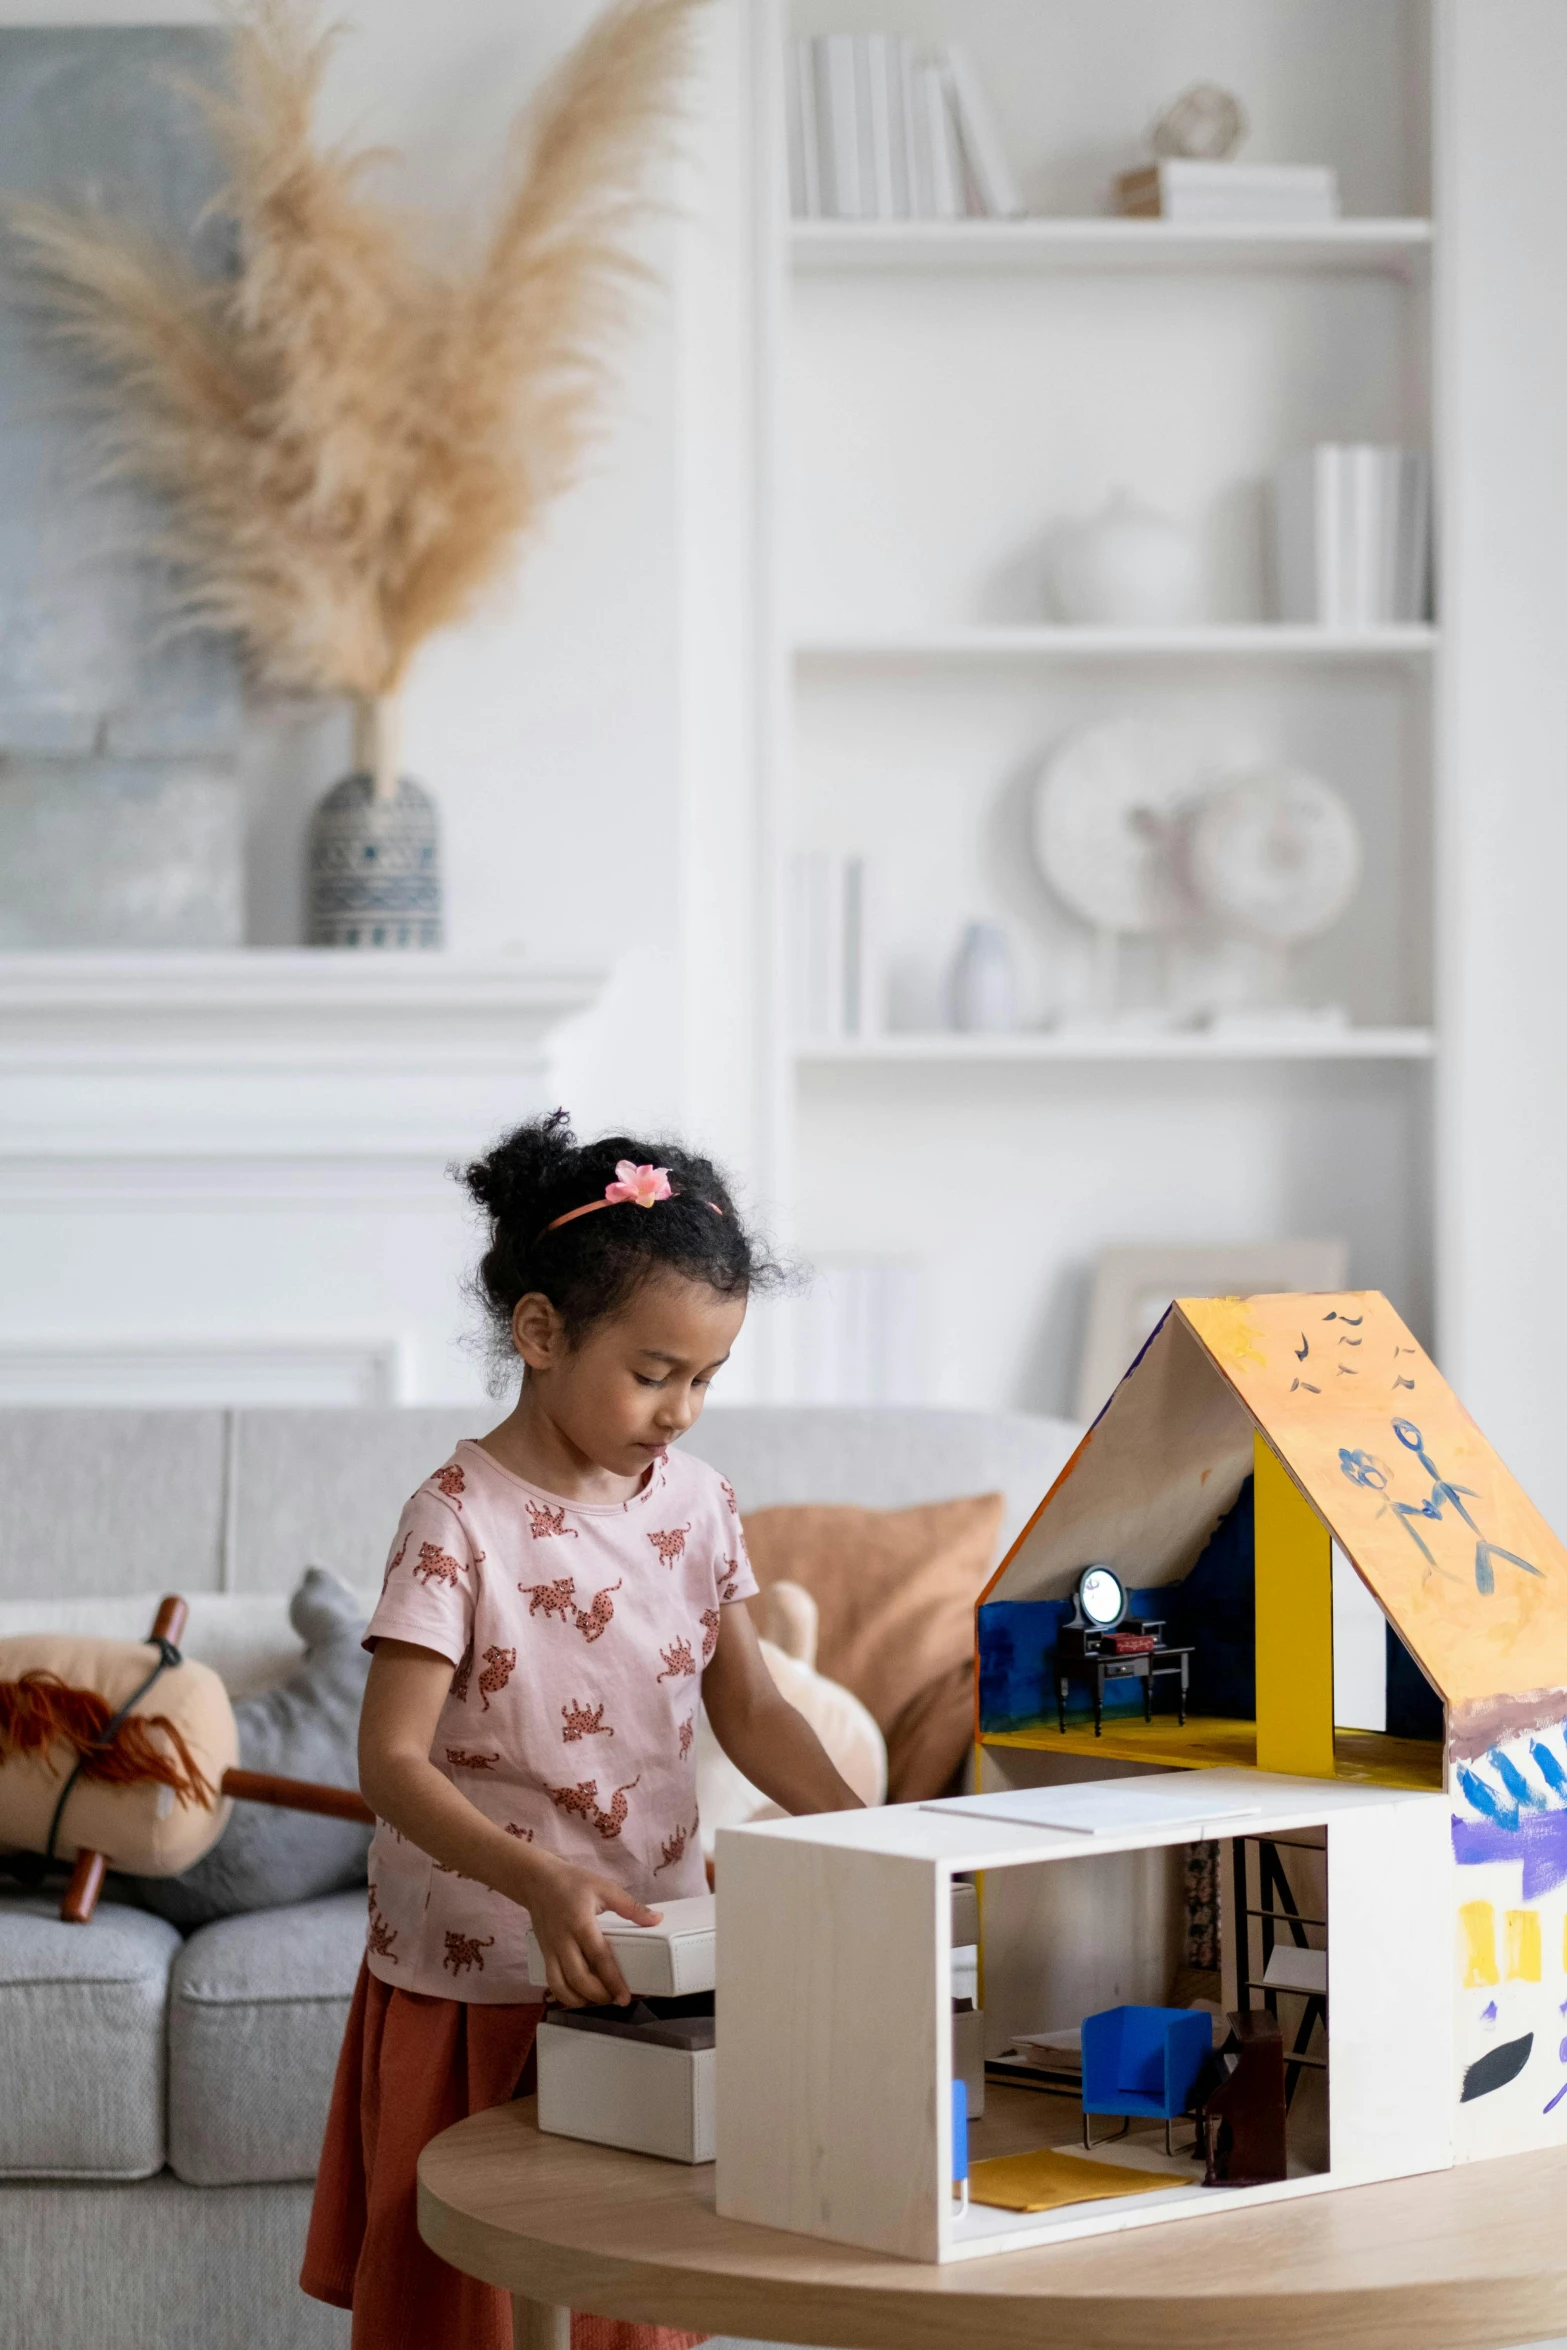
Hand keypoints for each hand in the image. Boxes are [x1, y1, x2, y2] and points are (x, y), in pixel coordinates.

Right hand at [525, 1855, 661, 2007]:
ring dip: (580, 1999)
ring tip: (599, 2000)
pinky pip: (551, 1981)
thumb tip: (656, 1919)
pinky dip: (564, 1995)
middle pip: (579, 1978)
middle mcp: (563, 1940)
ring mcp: (550, 1949)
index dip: (613, 1981)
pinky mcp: (543, 1953)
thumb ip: (631, 1906)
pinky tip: (579, 1996)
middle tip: (616, 1999)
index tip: (625, 1996)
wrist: (537, 1881)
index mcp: (581, 1924)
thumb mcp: (604, 1888)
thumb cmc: (571, 1882)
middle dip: (598, 1995)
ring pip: (561, 1985)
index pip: (600, 1958)